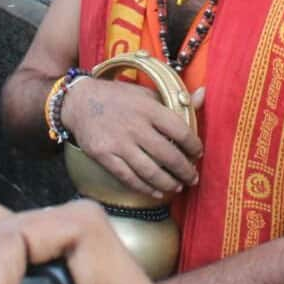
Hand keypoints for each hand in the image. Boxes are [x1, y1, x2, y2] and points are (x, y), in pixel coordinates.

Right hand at [60, 79, 204, 197]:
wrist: (79, 102)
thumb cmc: (117, 96)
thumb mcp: (145, 91)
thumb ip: (174, 98)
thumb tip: (203, 95)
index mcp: (148, 108)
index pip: (180, 131)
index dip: (193, 146)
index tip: (198, 153)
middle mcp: (135, 127)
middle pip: (168, 155)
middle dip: (185, 171)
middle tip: (193, 177)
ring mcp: (119, 144)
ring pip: (150, 171)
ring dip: (169, 183)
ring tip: (178, 187)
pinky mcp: (105, 157)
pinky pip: (129, 178)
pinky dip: (146, 188)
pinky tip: (157, 192)